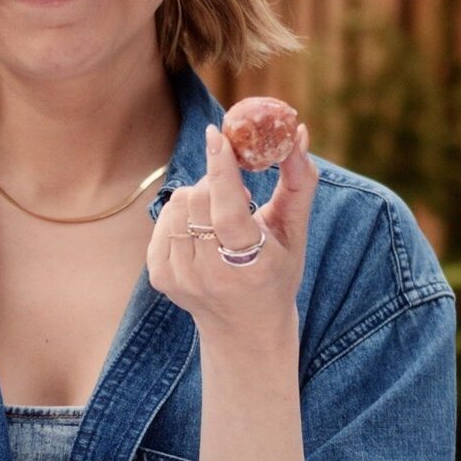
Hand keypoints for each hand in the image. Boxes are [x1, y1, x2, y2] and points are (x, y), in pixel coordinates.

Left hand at [145, 122, 316, 344]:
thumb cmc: (277, 271)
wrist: (244, 328)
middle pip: (199, 200)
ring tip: (220, 219)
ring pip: (178, 205)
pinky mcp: (160, 277)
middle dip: (215, 180)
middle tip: (234, 187)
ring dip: (199, 197)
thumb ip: (299, 182)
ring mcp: (182, 279)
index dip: (221, 171)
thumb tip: (300, 133)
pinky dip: (182, 214)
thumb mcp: (295, 233)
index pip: (228, 212)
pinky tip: (201, 232)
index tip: (218, 135)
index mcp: (252, 266)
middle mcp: (212, 276)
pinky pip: (163, 219)